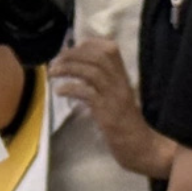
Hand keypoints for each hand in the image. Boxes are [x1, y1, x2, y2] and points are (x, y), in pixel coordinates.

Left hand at [49, 36, 171, 178]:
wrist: (139, 146)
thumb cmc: (124, 123)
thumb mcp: (114, 97)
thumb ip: (101, 82)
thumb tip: (78, 71)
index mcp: (123, 76)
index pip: (109, 49)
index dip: (88, 44)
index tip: (71, 48)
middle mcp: (120, 82)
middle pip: (98, 56)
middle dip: (73, 54)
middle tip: (55, 60)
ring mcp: (115, 96)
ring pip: (92, 71)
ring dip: (69, 68)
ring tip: (52, 72)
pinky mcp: (107, 111)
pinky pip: (87, 93)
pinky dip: (71, 88)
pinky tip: (59, 91)